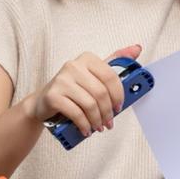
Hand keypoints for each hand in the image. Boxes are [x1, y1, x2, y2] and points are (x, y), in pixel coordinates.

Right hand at [25, 44, 141, 136]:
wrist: (43, 101)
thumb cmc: (73, 89)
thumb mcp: (93, 74)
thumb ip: (114, 62)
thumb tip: (137, 48)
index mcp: (87, 59)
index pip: (110, 76)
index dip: (118, 95)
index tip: (119, 107)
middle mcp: (73, 66)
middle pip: (100, 93)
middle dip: (107, 112)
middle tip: (109, 123)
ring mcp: (61, 80)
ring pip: (90, 104)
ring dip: (97, 120)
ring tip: (98, 127)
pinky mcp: (53, 96)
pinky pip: (76, 113)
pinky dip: (84, 125)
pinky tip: (86, 130)